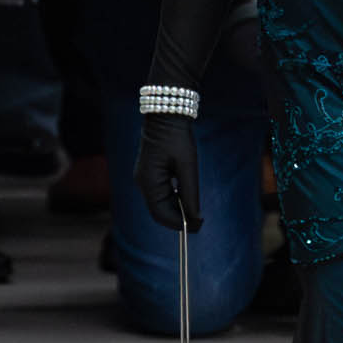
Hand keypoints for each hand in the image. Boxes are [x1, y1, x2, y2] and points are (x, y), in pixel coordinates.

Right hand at [134, 111, 202, 229]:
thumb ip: (190, 192)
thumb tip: (194, 217)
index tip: (197, 226)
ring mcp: (145, 179)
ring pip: (159, 204)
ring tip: (194, 209)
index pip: (161, 214)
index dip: (179, 224)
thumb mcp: (187, 165)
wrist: (166, 115)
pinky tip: (185, 196)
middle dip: (178, 219)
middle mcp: (142, 183)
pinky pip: (160, 194)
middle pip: (159, 212)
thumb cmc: (177, 137)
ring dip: (176, 209)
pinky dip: (173, 199)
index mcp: (148, 182)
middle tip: (199, 221)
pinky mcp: (149, 174)